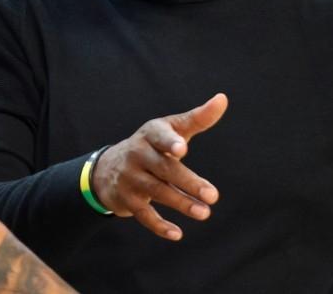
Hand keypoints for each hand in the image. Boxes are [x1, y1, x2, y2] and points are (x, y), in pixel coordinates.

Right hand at [90, 93, 227, 240]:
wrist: (109, 167)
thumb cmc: (152, 145)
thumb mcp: (171, 128)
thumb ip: (198, 118)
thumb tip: (222, 99)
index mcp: (151, 134)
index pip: (160, 136)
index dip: (170, 142)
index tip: (182, 149)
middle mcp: (138, 154)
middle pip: (165, 169)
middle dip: (188, 182)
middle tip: (213, 196)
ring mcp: (131, 178)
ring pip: (157, 192)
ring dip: (181, 204)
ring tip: (204, 213)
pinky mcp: (128, 200)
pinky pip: (144, 215)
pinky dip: (159, 226)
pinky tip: (177, 234)